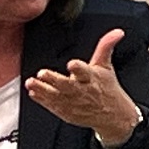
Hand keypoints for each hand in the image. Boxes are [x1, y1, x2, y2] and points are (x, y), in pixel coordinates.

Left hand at [23, 30, 141, 145]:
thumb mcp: (106, 66)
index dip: (79, 68)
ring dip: (42, 89)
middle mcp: (82, 91)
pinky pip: (52, 106)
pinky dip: (42, 100)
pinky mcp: (67, 112)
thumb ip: (106, 46)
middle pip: (67, 85)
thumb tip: (117, 32)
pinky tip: (34, 93)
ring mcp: (73, 103)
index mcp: (92, 78)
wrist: (113, 115)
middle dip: (54, 79)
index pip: (85, 72)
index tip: (72, 64)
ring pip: (56, 96)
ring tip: (31, 83)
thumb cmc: (107, 88)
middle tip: (42, 73)